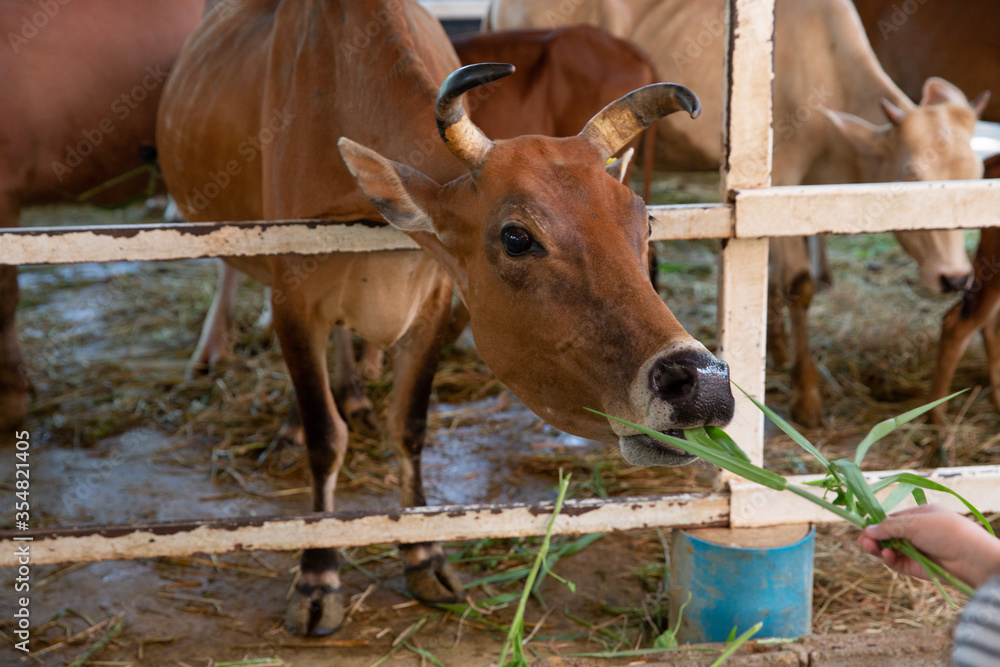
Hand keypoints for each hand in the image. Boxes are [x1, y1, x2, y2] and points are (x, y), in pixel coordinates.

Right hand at [858, 504, 999, 588]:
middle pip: (890, 535)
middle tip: (862, 541)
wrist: (973, 559)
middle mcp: (920, 533)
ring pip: (892, 550)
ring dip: (879, 549)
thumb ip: (889, 527)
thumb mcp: (915, 523)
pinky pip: (899, 563)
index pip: (894, 518)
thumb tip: (866, 530)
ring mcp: (919, 550)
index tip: (862, 527)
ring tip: (869, 548)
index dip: (878, 523)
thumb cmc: (947, 532)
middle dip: (875, 537)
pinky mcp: (919, 568)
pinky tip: (886, 556)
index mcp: (922, 516)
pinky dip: (890, 560)